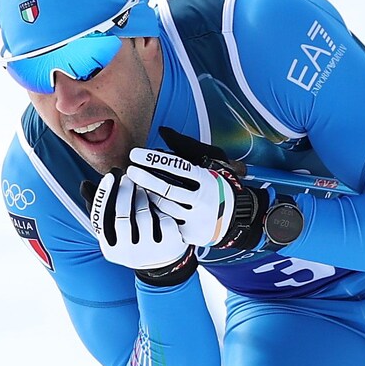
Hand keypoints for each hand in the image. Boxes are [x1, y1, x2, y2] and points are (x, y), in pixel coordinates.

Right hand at [85, 169, 197, 286]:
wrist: (162, 261)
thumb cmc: (133, 238)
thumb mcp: (116, 230)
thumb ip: (101, 210)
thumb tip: (84, 185)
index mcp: (111, 249)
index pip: (101, 219)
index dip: (104, 195)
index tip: (110, 176)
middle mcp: (128, 254)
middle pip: (122, 216)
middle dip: (124, 192)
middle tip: (128, 177)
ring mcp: (150, 252)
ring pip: (143, 215)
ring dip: (141, 196)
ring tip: (142, 187)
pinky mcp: (169, 246)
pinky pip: (163, 218)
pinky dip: (160, 207)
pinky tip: (158, 200)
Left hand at [125, 129, 268, 250]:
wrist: (235, 219)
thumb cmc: (215, 187)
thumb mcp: (209, 164)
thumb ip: (185, 148)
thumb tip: (163, 131)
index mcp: (206, 180)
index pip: (177, 166)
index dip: (154, 159)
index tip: (135, 154)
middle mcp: (202, 200)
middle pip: (167, 189)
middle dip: (145, 178)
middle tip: (130, 170)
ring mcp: (195, 218)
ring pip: (164, 207)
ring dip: (146, 196)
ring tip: (133, 187)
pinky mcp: (189, 234)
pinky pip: (165, 222)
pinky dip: (153, 213)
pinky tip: (141, 204)